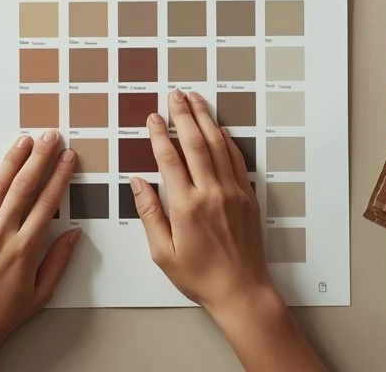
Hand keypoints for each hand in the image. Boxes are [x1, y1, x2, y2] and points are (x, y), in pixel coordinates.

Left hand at [0, 131, 80, 358]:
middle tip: (50, 137)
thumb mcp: (41, 293)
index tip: (68, 158)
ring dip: (12, 160)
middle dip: (39, 158)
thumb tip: (74, 232)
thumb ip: (59, 260)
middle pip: (23, 187)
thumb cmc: (2, 314)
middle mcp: (0, 235)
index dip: (59, 176)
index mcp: (24, 249)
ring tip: (24, 141)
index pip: (47, 202)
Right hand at [131, 90, 275, 315]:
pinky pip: (236, 159)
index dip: (159, 135)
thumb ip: (149, 213)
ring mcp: (233, 192)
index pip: (170, 159)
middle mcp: (211, 193)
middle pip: (196, 143)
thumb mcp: (163, 252)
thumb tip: (138, 182)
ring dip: (205, 119)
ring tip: (195, 99)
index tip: (152, 118)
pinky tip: (219, 129)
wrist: (241, 290)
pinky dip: (226, 140)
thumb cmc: (200, 276)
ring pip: (218, 145)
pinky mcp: (247, 196)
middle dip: (183, 115)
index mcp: (187, 207)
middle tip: (174, 94)